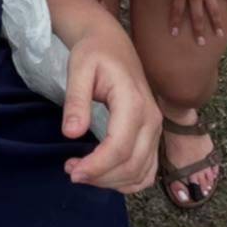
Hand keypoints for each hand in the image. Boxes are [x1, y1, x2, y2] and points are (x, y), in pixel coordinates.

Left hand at [60, 18, 160, 192]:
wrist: (112, 43)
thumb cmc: (94, 53)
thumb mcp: (78, 69)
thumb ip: (76, 101)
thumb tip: (70, 133)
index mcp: (133, 102)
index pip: (119, 147)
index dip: (96, 167)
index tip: (71, 172)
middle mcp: (151, 119)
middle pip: (132, 165)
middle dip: (100, 177)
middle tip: (71, 172)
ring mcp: (156, 129)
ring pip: (141, 173)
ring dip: (112, 182)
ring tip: (83, 172)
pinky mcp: (154, 136)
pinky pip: (147, 170)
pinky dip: (127, 181)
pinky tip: (104, 174)